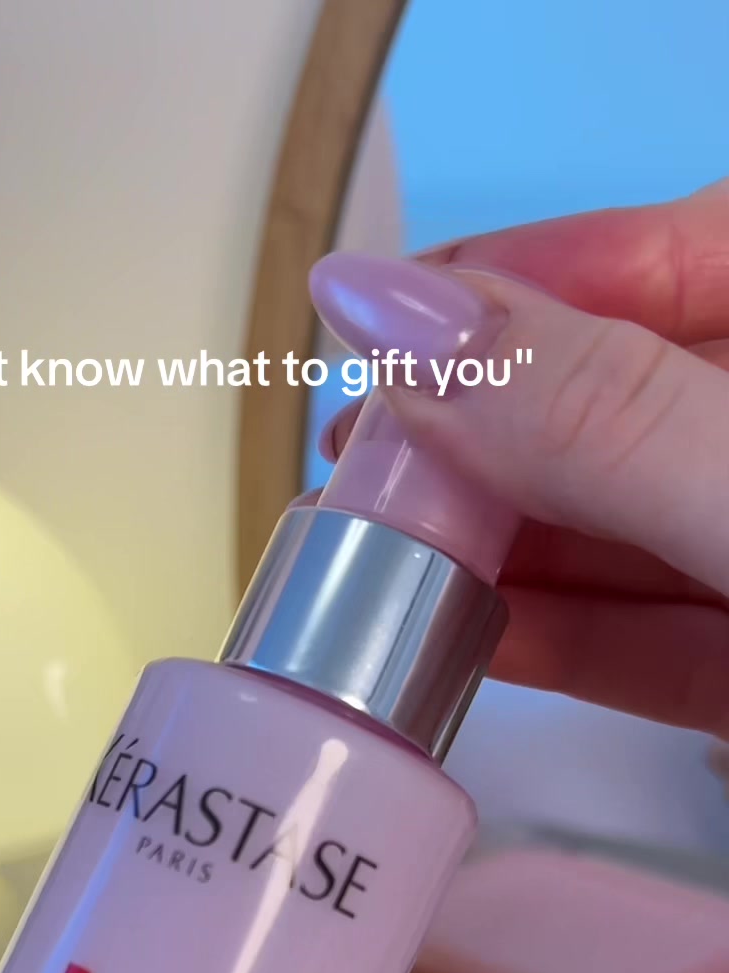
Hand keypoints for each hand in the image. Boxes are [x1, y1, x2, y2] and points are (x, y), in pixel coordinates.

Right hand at [318, 176, 728, 735]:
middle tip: (361, 457)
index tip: (381, 313)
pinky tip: (456, 636)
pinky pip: (658, 646)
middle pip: (632, 403)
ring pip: (632, 534)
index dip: (529, 276)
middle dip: (489, 428)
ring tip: (372, 551)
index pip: (684, 251)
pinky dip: (558, 643)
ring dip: (499, 545)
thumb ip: (606, 418)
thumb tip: (403, 326)